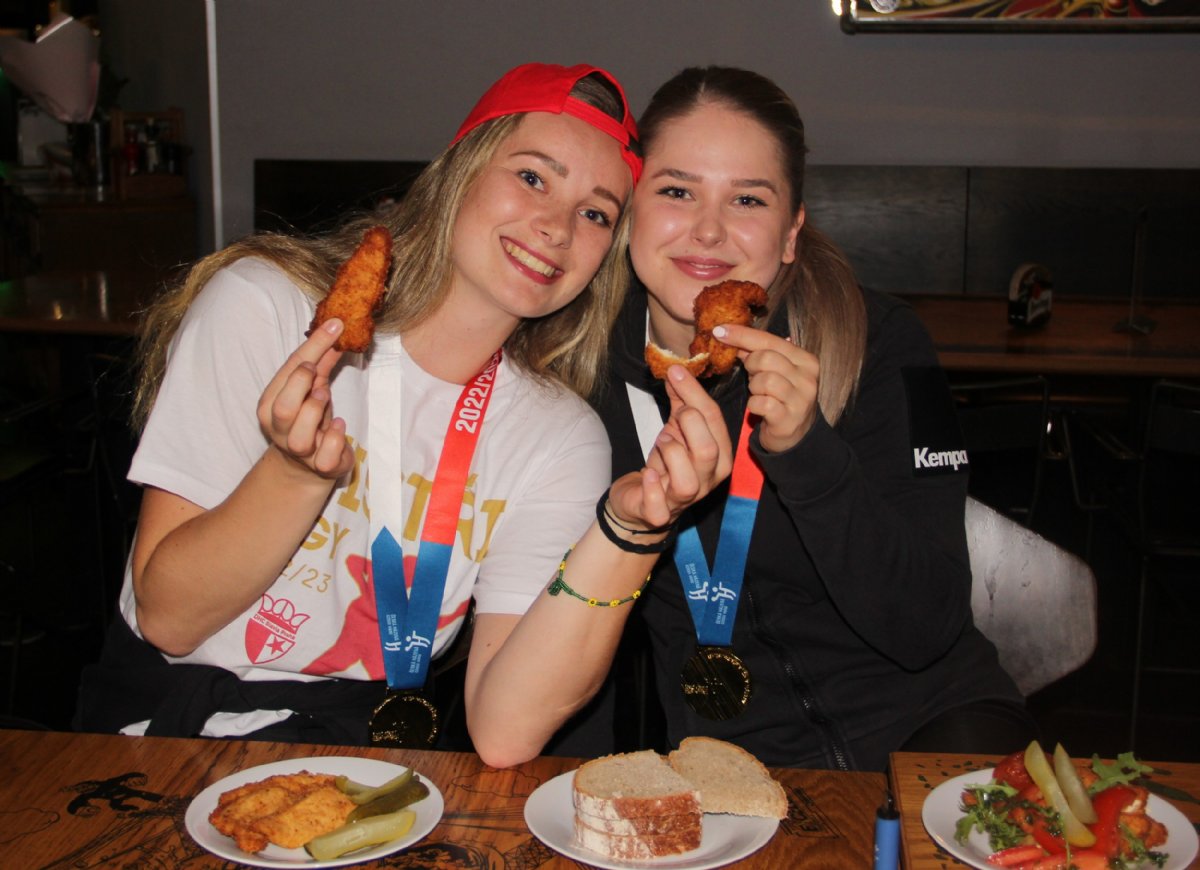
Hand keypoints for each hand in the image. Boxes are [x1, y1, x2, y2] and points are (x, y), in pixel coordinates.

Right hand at [256, 318, 354, 479]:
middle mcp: (279, 429)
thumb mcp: (313, 387)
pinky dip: (334, 437)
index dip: (313, 346)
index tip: (335, 325)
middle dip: (303, 384)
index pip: (288, 371)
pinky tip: (339, 425)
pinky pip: (325, 455)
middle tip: (318, 373)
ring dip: (316, 412)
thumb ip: (322, 361)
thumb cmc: (309, 419)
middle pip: (284, 407)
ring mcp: (298, 450)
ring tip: (325, 397)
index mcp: (271, 404)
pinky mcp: (321, 466)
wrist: (308, 465)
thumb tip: (336, 328)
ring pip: (300, 435)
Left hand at [609, 364, 733, 529]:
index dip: (694, 394)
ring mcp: (684, 501)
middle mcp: (707, 481)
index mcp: (719, 457)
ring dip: (670, 454)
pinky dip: (651, 486)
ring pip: (687, 481)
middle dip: (688, 424)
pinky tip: (647, 472)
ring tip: (661, 443)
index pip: (715, 422)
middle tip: (673, 419)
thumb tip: (677, 371)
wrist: (641, 503)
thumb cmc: (665, 465)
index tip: (675, 372)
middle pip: (708, 450)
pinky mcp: (657, 515)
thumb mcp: (675, 429)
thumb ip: (680, 402)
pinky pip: (659, 505)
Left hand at [712, 323, 819, 453]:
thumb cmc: (780, 398)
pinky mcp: (789, 419)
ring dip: (753, 387)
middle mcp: (807, 378)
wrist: (795, 436)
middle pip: (766, 358)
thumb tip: (729, 334)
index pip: (769, 340)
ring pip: (764, 380)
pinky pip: (761, 404)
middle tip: (752, 375)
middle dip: (751, 365)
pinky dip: (754, 405)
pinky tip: (759, 408)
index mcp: (805, 360)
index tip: (719, 330)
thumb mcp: (774, 371)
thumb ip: (757, 353)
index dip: (742, 334)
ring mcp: (800, 400)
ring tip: (759, 393)